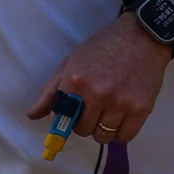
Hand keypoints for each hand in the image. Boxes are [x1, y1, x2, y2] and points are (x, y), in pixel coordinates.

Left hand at [26, 13, 171, 144]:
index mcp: (76, 82)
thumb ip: (51, 92)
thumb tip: (32, 115)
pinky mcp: (141, 109)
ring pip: (104, 136)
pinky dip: (120, 133)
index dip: (68, 119)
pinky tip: (120, 120)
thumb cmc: (102, 48)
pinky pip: (125, 137)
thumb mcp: (71, 64)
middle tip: (94, 109)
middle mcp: (97, 94)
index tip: (74, 115)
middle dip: (85, 123)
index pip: (63, 119)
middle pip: (84, 130)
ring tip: (108, 113)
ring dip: (103, 129)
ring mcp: (120, 103)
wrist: (141, 36)